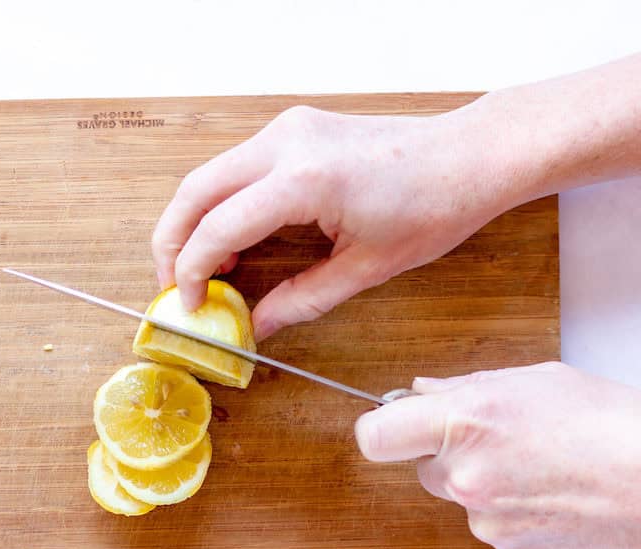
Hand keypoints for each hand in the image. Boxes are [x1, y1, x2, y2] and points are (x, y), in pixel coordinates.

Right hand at [151, 105, 514, 339]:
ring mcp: (287, 129)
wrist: (468, 155)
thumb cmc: (433, 206)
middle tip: (173, 287)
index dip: (191, 271)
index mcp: (304, 180)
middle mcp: (286, 143)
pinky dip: (219, 203)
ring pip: (208, 175)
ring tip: (203, 270)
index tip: (187, 306)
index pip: (217, 226)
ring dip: (193, 222)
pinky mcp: (293, 128)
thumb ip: (302, 299)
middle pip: (194, 192)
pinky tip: (233, 239)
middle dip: (172, 243)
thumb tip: (257, 327)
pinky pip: (235, 167)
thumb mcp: (366, 267)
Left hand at [354, 362, 640, 548]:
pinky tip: (554, 494)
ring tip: (543, 466)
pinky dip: (514, 512)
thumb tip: (425, 392)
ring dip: (487, 484)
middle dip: (451, 454)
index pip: (375, 436)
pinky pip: (493, 525)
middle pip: (424, 468)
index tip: (398, 425)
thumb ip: (468, 387)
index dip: (384, 429)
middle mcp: (465, 476)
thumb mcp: (537, 381)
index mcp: (464, 423)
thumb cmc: (614, 426)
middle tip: (503, 440)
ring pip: (462, 498)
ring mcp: (485, 520)